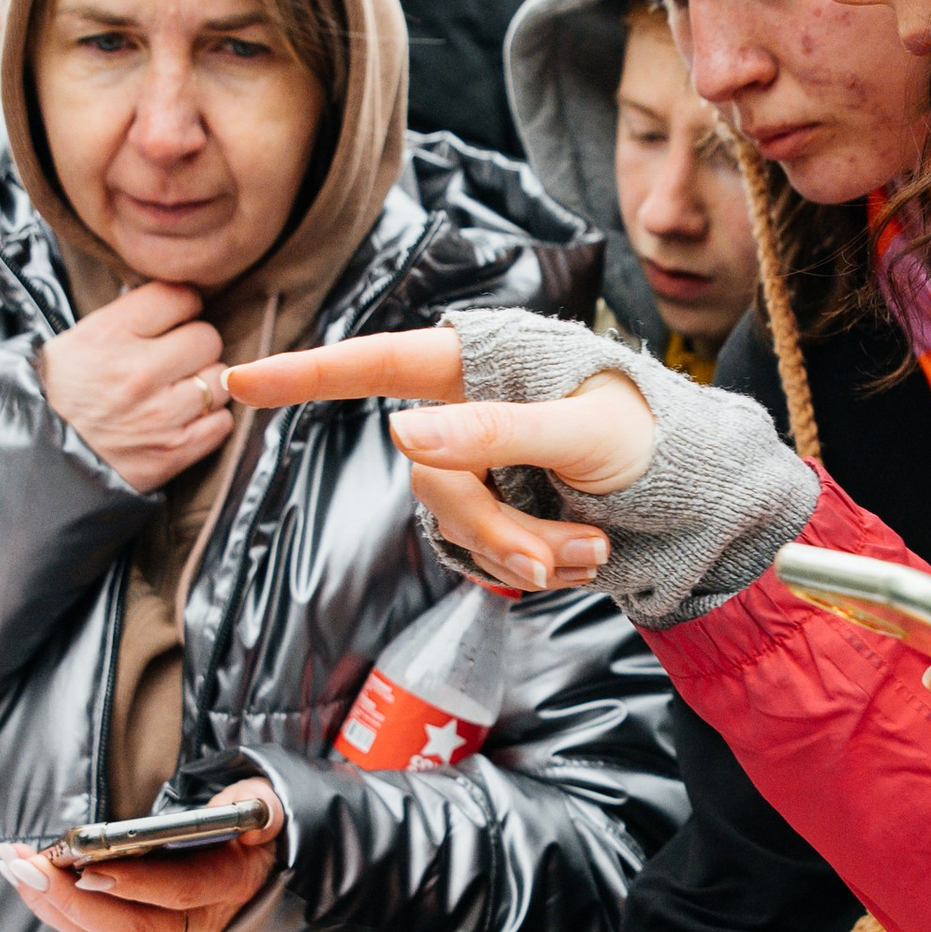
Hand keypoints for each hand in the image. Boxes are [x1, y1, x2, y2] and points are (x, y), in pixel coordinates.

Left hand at [0, 778, 281, 931]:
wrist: (259, 864)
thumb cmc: (256, 828)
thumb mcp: (267, 810)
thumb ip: (260, 806)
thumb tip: (243, 808)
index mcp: (229, 887)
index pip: (179, 893)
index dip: (135, 884)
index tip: (87, 868)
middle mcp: (197, 922)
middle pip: (130, 927)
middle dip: (71, 900)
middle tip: (27, 866)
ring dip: (51, 905)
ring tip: (13, 865)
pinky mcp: (138, 930)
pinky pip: (93, 931)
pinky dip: (54, 906)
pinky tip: (26, 875)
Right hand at [41, 282, 232, 491]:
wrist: (43, 461)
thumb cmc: (60, 397)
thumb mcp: (76, 341)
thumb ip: (126, 318)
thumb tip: (172, 300)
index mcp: (110, 336)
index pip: (181, 297)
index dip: (182, 306)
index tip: (174, 319)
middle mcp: (139, 372)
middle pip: (208, 337)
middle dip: (194, 347)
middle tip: (175, 359)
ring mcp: (161, 414)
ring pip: (220, 380)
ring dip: (205, 384)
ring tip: (178, 391)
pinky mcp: (175, 451)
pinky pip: (222, 422)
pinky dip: (209, 420)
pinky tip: (185, 419)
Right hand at [231, 328, 634, 592]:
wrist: (692, 490)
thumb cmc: (648, 437)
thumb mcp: (583, 434)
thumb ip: (495, 432)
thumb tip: (400, 434)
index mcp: (481, 367)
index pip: (379, 364)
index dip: (307, 374)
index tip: (238, 377)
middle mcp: (466, 413)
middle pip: (432, 480)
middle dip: (499, 530)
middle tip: (571, 555)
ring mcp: (475, 466)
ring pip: (459, 527)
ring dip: (528, 553)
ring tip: (597, 550)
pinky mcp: (490, 511)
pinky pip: (482, 555)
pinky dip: (534, 566)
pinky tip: (583, 555)